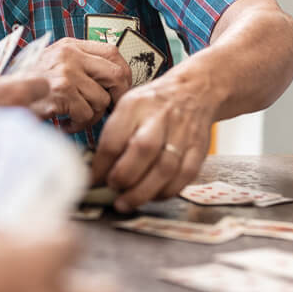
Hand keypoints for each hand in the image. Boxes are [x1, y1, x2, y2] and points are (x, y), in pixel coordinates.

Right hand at [30, 38, 131, 132]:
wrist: (0, 96)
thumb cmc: (28, 85)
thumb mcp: (54, 63)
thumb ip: (80, 64)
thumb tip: (114, 79)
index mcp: (70, 45)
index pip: (112, 52)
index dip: (123, 73)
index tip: (119, 88)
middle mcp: (70, 55)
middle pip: (116, 74)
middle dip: (116, 97)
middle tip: (106, 108)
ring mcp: (66, 72)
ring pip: (102, 99)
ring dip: (93, 116)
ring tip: (77, 118)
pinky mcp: (62, 92)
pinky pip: (87, 114)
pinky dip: (80, 125)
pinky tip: (66, 123)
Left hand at [89, 64, 219, 210]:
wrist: (195, 89)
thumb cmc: (154, 104)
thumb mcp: (127, 107)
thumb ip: (113, 135)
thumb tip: (96, 170)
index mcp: (135, 105)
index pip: (115, 138)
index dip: (102, 165)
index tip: (93, 179)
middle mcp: (160, 117)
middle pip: (143, 150)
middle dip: (124, 177)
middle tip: (112, 189)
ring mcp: (183, 133)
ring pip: (165, 168)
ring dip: (143, 191)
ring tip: (127, 202)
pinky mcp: (199, 148)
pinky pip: (185, 176)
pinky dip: (166, 191)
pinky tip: (152, 196)